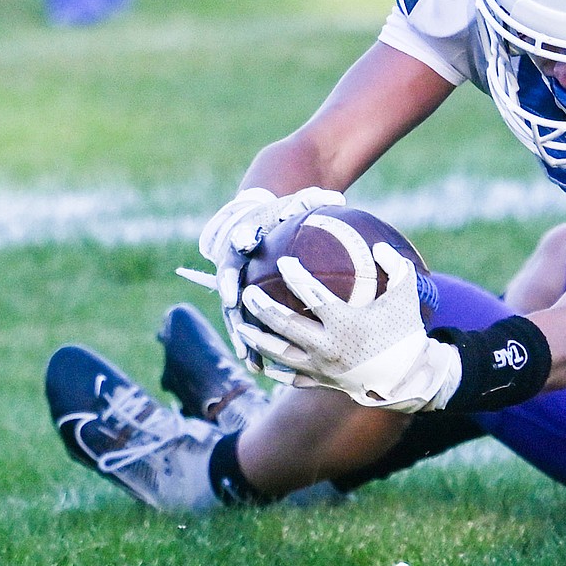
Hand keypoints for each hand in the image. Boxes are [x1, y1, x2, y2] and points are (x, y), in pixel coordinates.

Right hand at [183, 186, 344, 365]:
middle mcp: (233, 271)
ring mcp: (236, 289)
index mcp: (239, 245)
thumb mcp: (293, 202)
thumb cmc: (279, 212)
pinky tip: (267, 368)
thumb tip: (337, 197)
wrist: (256, 219)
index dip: (228, 278)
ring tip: (253, 362)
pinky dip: (256, 345)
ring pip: (237, 318)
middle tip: (243, 336)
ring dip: (244, 340)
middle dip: (234, 317)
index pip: (230, 262)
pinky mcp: (243, 303)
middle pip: (228, 297)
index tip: (233, 294)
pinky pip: (250, 326)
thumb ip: (310, 200)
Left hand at [238, 243, 460, 411]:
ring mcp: (322, 368)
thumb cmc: (406, 334)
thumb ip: (395, 267)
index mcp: (346, 323)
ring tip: (240, 326)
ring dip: (258, 339)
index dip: (295, 277)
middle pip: (286, 326)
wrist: (407, 380)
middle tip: (246, 293)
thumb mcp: (406, 296)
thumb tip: (378, 245)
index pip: (313, 296)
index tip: (283, 262)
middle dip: (263, 308)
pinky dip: (272, 369)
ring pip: (280, 354)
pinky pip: (289, 377)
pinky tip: (257, 361)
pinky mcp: (320, 382)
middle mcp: (328, 347)